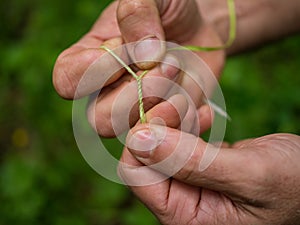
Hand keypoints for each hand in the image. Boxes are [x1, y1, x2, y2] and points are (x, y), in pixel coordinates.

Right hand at [52, 0, 224, 136]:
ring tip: (181, 73)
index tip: (125, 46)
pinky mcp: (165, 124)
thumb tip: (144, 53)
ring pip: (136, 133)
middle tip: (167, 62)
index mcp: (89, 62)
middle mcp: (107, 94)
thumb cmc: (168, 12)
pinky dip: (189, 121)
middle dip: (139, 93)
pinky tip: (200, 103)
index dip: (96, 70)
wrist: (198, 32)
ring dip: (164, 104)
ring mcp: (137, 114)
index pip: (68, 81)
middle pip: (101, 120)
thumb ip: (138, 11)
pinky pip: (171, 138)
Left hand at [119, 99, 299, 224]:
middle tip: (181, 103)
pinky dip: (188, 123)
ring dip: (175, 121)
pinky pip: (178, 140)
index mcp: (185, 217)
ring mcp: (189, 182)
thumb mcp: (248, 175)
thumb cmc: (295, 185)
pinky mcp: (199, 165)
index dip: (143, 140)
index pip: (136, 176)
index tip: (167, 109)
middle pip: (144, 156)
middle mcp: (181, 202)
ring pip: (159, 144)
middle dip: (159, 124)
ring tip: (202, 114)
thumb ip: (192, 162)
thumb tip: (138, 140)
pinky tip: (206, 117)